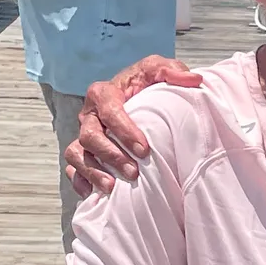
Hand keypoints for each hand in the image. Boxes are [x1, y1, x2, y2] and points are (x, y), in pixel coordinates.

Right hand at [67, 60, 197, 196]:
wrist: (134, 97)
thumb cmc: (145, 84)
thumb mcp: (157, 71)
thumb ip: (172, 70)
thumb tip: (193, 80)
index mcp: (103, 93)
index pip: (109, 110)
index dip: (124, 131)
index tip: (144, 150)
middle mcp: (89, 114)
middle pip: (90, 136)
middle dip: (111, 156)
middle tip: (134, 173)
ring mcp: (83, 134)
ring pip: (76, 154)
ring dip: (93, 172)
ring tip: (113, 188)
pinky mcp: (82, 151)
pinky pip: (72, 168)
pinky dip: (80, 181)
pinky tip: (95, 194)